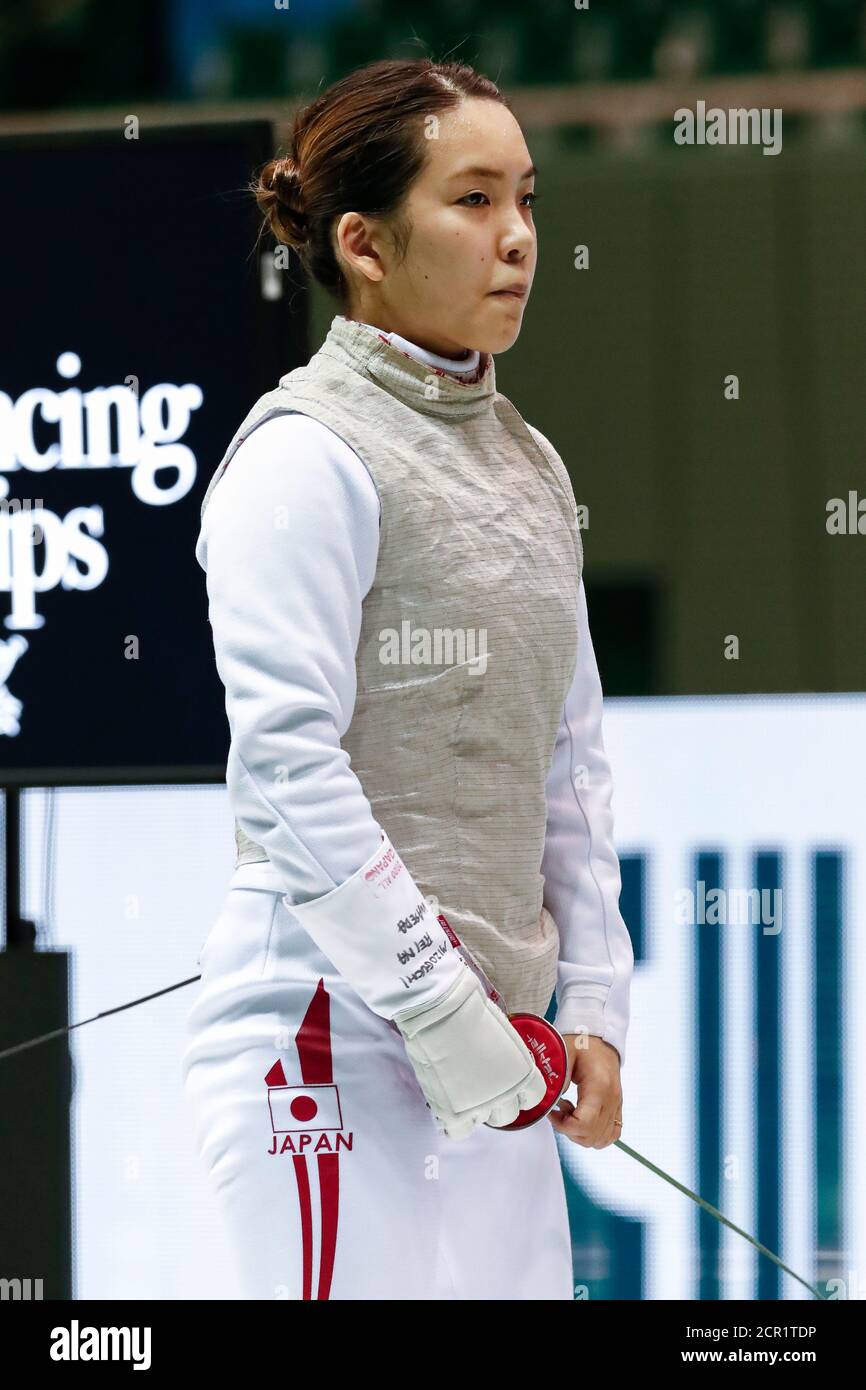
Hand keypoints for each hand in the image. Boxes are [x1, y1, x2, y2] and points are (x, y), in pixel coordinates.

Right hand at [394, 968, 546, 1139]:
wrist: (439, 1012)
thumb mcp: (503, 1033)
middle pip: (508, 1114)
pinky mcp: (451, 1112)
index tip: (508, 1082)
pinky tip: (448, 1105)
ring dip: (475, 1108)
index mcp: (523, 1074)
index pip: (532, 1097)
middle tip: (482, 1085)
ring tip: (461, 1089)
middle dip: (498, 1101)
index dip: (519, 1091)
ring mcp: (478, 1106)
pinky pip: (458, 1132)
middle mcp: (505, 1095)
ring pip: (484, 1121)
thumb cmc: (469, 1011)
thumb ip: (507, 1056)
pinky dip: (454, 1123)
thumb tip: (499, 1060)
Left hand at [547, 1033, 622, 1148]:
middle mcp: (612, 1100)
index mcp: (599, 1087)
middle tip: (559, 1110)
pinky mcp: (617, 1109)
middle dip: (569, 1130)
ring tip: (569, 1112)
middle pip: (590, 1136)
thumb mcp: (565, 1054)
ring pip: (599, 1140)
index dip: (563, 1125)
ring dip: (580, 1133)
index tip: (552, 1112)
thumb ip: (558, 1077)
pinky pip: (610, 1135)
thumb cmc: (583, 1044)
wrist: (601, 1040)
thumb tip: (550, 1101)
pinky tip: (581, 1119)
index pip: (584, 1124)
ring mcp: (616, 1106)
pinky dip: (594, 1135)